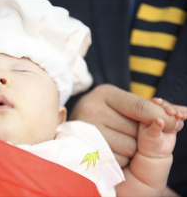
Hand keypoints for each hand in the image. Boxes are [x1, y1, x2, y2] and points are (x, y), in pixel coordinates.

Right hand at [69, 84, 183, 166]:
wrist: (77, 137)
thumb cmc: (107, 119)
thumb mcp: (124, 108)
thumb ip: (150, 110)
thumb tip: (183, 113)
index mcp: (104, 94)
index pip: (140, 106)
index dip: (162, 116)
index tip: (178, 121)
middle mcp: (92, 108)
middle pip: (137, 129)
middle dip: (141, 135)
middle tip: (129, 132)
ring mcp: (86, 129)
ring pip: (129, 147)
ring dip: (131, 150)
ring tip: (116, 142)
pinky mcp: (84, 148)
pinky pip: (117, 160)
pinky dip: (120, 159)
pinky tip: (110, 152)